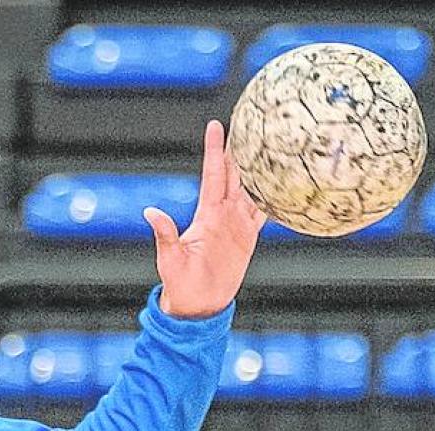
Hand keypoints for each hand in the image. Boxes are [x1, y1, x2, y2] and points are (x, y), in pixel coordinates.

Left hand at [144, 120, 268, 318]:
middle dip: (242, 148)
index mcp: (207, 213)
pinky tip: (284, 183)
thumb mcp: (170, 258)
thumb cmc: (180, 282)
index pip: (213, 174)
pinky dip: (274, 198)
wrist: (199, 303)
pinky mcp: (249, 237)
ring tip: (273, 145)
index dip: (215, 150)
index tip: (216, 125)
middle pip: (236, 174)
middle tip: (252, 122)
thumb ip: (166, 235)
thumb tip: (150, 212)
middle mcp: (223, 213)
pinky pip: (264, 213)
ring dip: (262, 168)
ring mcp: (237, 223)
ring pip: (254, 188)